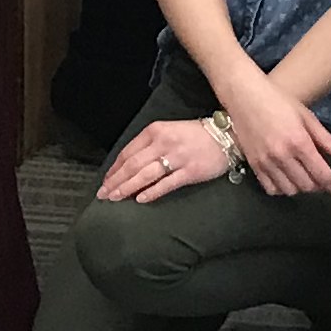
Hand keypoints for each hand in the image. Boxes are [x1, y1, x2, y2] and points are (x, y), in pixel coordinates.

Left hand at [97, 112, 238, 202]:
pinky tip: (140, 199)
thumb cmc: (195, 135)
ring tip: (116, 198)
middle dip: (116, 181)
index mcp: (155, 131)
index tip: (106, 181)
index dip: (114, 168)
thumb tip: (128, 166)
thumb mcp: (168, 131)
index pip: (128, 152)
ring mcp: (177, 157)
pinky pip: (167, 184)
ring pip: (145, 175)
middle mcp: (164, 143)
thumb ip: (149, 145)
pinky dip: (152, 192)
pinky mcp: (190, 171)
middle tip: (104, 194)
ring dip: (128, 187)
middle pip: (133, 165)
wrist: (226, 136)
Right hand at [218, 76, 330, 198]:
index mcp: (299, 141)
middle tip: (323, 178)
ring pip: (289, 190)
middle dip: (319, 186)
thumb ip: (325, 138)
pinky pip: (270, 188)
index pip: (322, 174)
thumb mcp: (306, 115)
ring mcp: (266, 161)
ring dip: (301, 188)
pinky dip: (282, 189)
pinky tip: (287, 179)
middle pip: (307, 185)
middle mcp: (282, 155)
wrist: (243, 95)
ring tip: (305, 178)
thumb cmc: (276, 100)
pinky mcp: (253, 164)